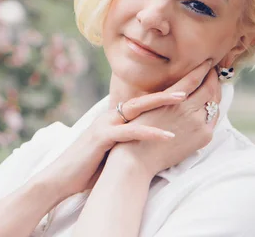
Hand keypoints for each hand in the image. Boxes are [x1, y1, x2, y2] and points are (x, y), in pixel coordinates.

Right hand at [38, 64, 212, 199]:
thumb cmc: (90, 165)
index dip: (166, 93)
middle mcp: (112, 116)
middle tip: (192, 78)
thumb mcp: (114, 146)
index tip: (190, 86)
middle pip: (145, 96)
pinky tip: (167, 135)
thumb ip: (129, 137)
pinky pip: (129, 132)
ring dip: (161, 101)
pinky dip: (149, 133)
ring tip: (184, 97)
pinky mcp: (102, 138)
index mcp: (116, 118)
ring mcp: (106, 124)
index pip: (145, 101)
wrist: (62, 176)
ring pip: (138, 107)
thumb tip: (151, 136)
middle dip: (168, 87)